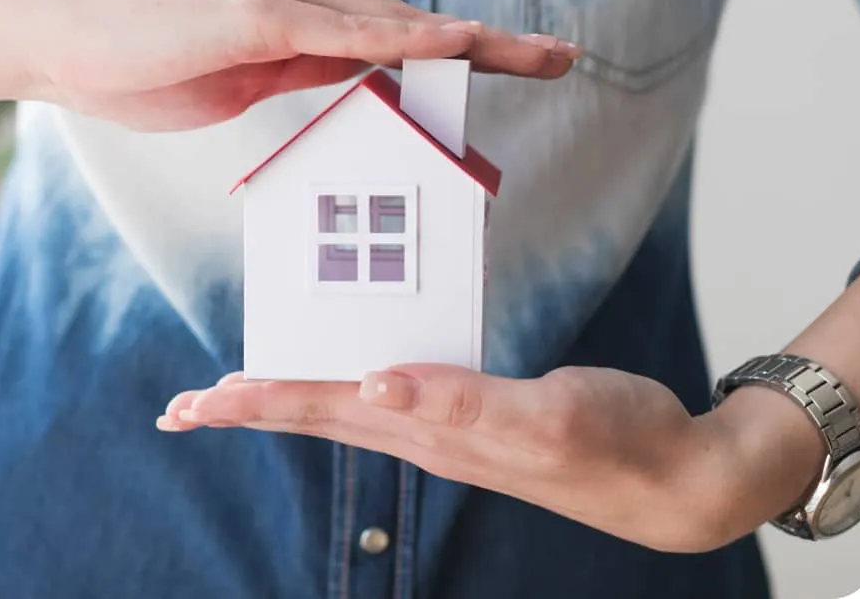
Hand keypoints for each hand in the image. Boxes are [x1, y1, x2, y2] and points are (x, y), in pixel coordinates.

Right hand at [20, 0, 578, 130]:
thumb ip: (311, 72)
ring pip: (393, 20)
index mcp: (309, 14)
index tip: (525, 58)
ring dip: (467, 37)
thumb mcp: (255, 79)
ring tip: (532, 51)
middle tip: (561, 54)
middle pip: (416, 22)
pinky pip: (341, 30)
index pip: (403, 34)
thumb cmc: (161, 64)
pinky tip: (450, 43)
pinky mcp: (254, 14)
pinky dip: (401, 37)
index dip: (468, 46)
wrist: (77, 43)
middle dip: (492, 42)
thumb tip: (366, 81)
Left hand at [158, 364, 824, 552]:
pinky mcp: (478, 418)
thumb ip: (462, 403)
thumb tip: (376, 383)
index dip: (257, 405)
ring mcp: (452, 432)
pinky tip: (349, 381)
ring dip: (290, 402)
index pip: (323, 411)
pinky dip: (350, 386)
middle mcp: (430, 435)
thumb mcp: (548, 416)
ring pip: (349, 412)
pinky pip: (394, 397)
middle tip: (184, 409)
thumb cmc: (621, 442)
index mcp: (435, 431)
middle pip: (320, 416)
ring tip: (243, 396)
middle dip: (250, 409)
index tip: (193, 405)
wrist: (675, 477)